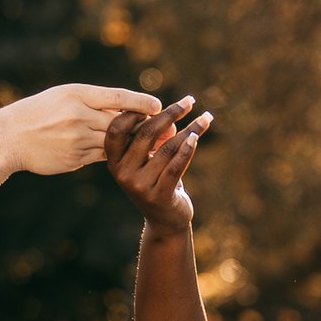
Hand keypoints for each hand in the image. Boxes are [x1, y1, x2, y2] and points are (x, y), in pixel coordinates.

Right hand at [0, 82, 160, 205]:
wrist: (10, 138)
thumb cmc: (39, 112)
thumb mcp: (63, 97)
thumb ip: (93, 102)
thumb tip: (125, 109)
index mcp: (77, 95)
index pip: (116, 97)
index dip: (140, 102)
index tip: (159, 106)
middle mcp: (79, 116)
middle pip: (120, 122)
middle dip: (145, 126)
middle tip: (168, 129)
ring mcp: (76, 139)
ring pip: (114, 142)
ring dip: (134, 145)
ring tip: (154, 145)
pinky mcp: (74, 158)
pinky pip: (101, 156)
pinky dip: (114, 155)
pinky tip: (126, 157)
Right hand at [105, 93, 214, 229]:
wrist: (165, 220)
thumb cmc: (157, 181)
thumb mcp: (149, 159)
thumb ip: (154, 137)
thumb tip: (173, 117)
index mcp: (114, 161)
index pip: (116, 130)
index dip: (133, 112)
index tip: (156, 101)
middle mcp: (123, 174)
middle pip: (145, 134)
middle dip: (170, 114)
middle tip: (189, 101)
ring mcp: (140, 186)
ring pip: (167, 149)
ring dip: (189, 130)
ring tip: (205, 118)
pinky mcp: (160, 196)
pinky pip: (176, 167)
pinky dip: (188, 149)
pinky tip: (197, 136)